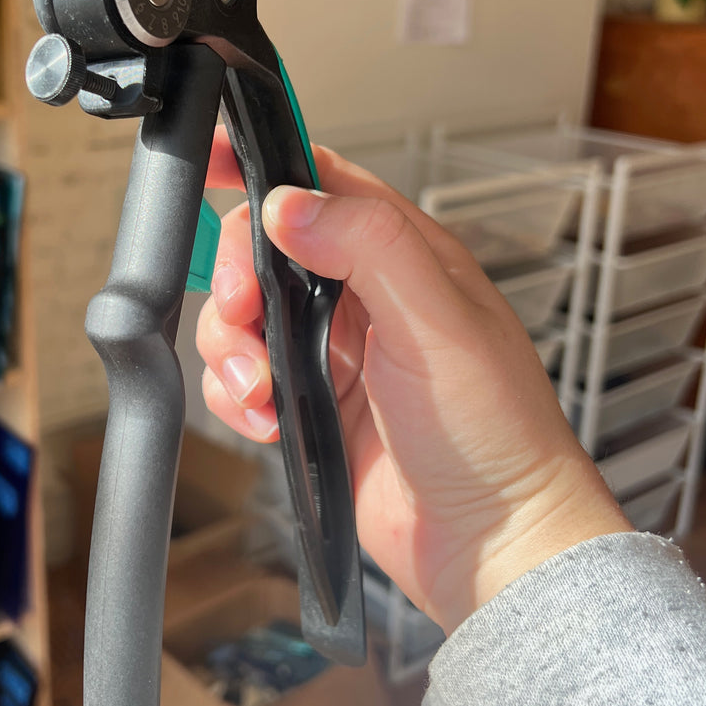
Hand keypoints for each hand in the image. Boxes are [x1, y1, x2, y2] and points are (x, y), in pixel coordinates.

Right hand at [196, 132, 629, 633]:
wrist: (492, 544)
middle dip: (235, 279)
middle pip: (263, 249)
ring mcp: (334, 352)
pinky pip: (244, 379)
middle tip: (242, 317)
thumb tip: (291, 203)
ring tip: (260, 389)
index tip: (208, 160)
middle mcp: (364, 296)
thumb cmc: (497, 435)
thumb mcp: (440, 324)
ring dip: (231, 349)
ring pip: (243, 316)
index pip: (323, 180)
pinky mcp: (311, 404)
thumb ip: (371, 246)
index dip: (262, 165)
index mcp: (404, 254)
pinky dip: (237, 397)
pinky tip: (268, 420)